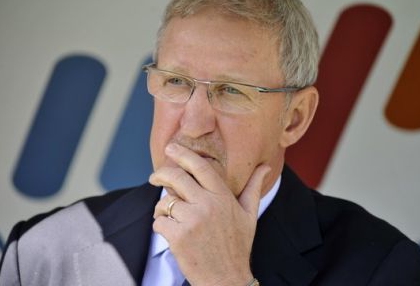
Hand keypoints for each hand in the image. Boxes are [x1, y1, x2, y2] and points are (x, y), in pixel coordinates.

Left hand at [149, 143, 269, 285]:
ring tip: (169, 217)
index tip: (171, 147)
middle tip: (154, 176)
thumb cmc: (238, 245)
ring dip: (162, 208)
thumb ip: (254, 187)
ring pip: (164, 202)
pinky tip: (171, 233)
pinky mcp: (178, 236)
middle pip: (176, 178)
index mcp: (223, 197)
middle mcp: (207, 205)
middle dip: (160, 174)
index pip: (200, 167)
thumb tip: (265, 166)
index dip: (183, 154)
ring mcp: (192, 220)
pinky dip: (161, 226)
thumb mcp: (249, 214)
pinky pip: (159, 222)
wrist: (226, 279)